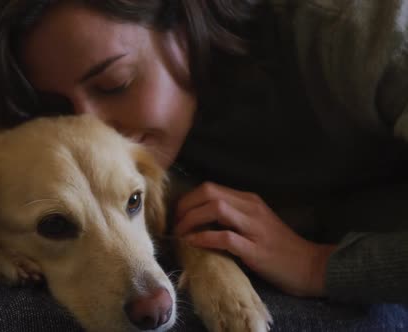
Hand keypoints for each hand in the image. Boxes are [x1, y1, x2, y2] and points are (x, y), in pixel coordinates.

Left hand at [174, 182, 336, 296]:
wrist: (311, 266)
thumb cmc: (279, 247)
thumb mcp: (255, 224)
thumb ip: (231, 217)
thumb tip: (198, 219)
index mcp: (249, 200)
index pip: (210, 188)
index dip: (187, 199)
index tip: (177, 215)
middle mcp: (251, 208)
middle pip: (209, 193)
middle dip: (185, 206)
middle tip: (174, 224)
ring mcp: (254, 227)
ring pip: (215, 209)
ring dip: (191, 220)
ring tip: (180, 234)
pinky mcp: (256, 249)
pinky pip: (225, 237)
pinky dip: (204, 238)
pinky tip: (192, 243)